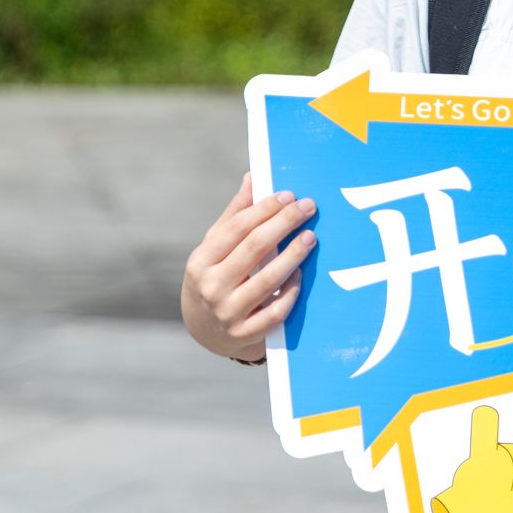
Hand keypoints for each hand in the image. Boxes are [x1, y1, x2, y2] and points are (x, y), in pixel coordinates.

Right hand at [181, 173, 317, 362]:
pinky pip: (275, 312)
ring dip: (293, 256)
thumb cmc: (215, 276)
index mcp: (201, 261)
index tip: (289, 195)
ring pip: (267, 280)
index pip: (236, 229)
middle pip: (253, 249)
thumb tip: (252, 177)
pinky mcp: (245, 334)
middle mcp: (211, 287)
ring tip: (311, 237)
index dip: (264, 209)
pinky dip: (290, 292)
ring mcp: (228, 313)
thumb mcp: (214, 249)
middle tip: (308, 207)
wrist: (205, 330)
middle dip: (284, 224)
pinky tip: (301, 274)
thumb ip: (234, 215)